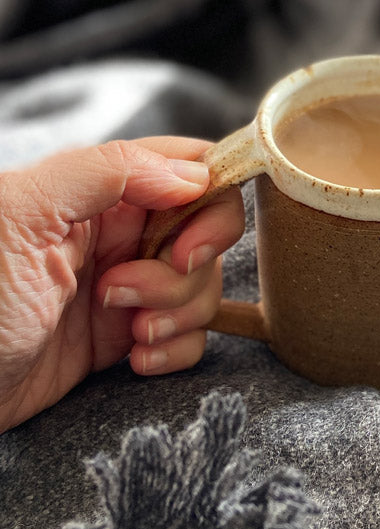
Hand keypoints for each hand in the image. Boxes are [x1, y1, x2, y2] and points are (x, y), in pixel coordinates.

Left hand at [0, 137, 243, 432]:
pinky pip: (186, 334)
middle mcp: (117, 233)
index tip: (190, 248)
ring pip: (201, 286)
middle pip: (205, 234)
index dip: (211, 205)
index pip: (191, 168)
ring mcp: (125, 285)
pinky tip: (135, 360)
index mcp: (97, 191)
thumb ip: (107, 171)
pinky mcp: (123, 336)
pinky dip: (175, 349)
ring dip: (180, 314)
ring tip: (131, 334)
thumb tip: (194, 173)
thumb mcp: (20, 214)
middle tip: (129, 295)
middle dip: (186, 272)